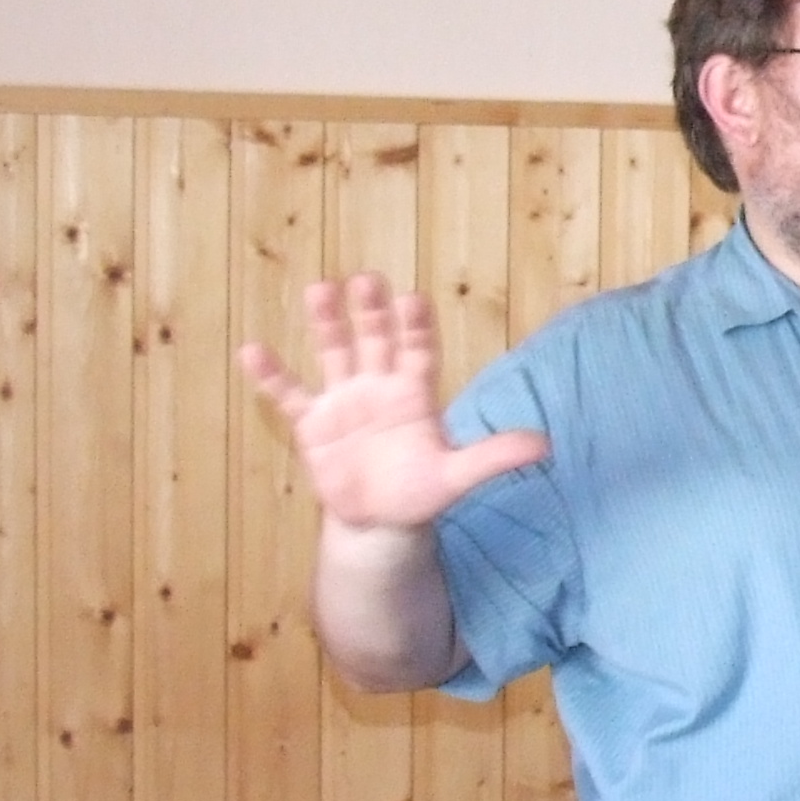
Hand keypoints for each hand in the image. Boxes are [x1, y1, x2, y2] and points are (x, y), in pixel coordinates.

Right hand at [239, 273, 547, 529]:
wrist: (380, 521)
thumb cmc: (421, 492)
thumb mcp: (458, 477)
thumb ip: (495, 456)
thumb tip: (546, 445)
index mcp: (416, 394)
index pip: (418, 352)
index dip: (415, 328)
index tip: (413, 300)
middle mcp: (379, 386)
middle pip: (375, 341)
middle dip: (371, 313)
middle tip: (367, 279)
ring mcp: (344, 400)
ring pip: (334, 353)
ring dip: (327, 324)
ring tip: (318, 289)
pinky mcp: (313, 423)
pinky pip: (289, 394)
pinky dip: (272, 376)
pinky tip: (252, 351)